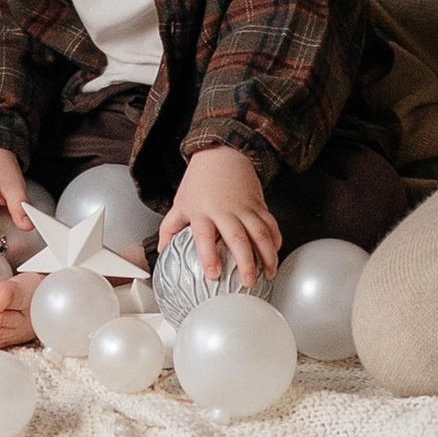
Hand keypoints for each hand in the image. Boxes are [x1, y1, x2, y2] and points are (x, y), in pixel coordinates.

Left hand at [159, 147, 281, 291]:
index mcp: (202, 211)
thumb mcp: (180, 204)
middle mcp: (225, 210)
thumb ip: (170, 229)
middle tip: (248, 281)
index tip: (214, 274)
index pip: (204, 236)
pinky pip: (270, 223)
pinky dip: (276, 239)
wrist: (222, 154)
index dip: (209, 256)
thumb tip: (161, 253)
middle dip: (246, 262)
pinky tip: (275, 253)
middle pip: (237, 238)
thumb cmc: (199, 182)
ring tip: (268, 273)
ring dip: (267, 255)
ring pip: (260, 233)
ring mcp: (244, 207)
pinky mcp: (259, 204)